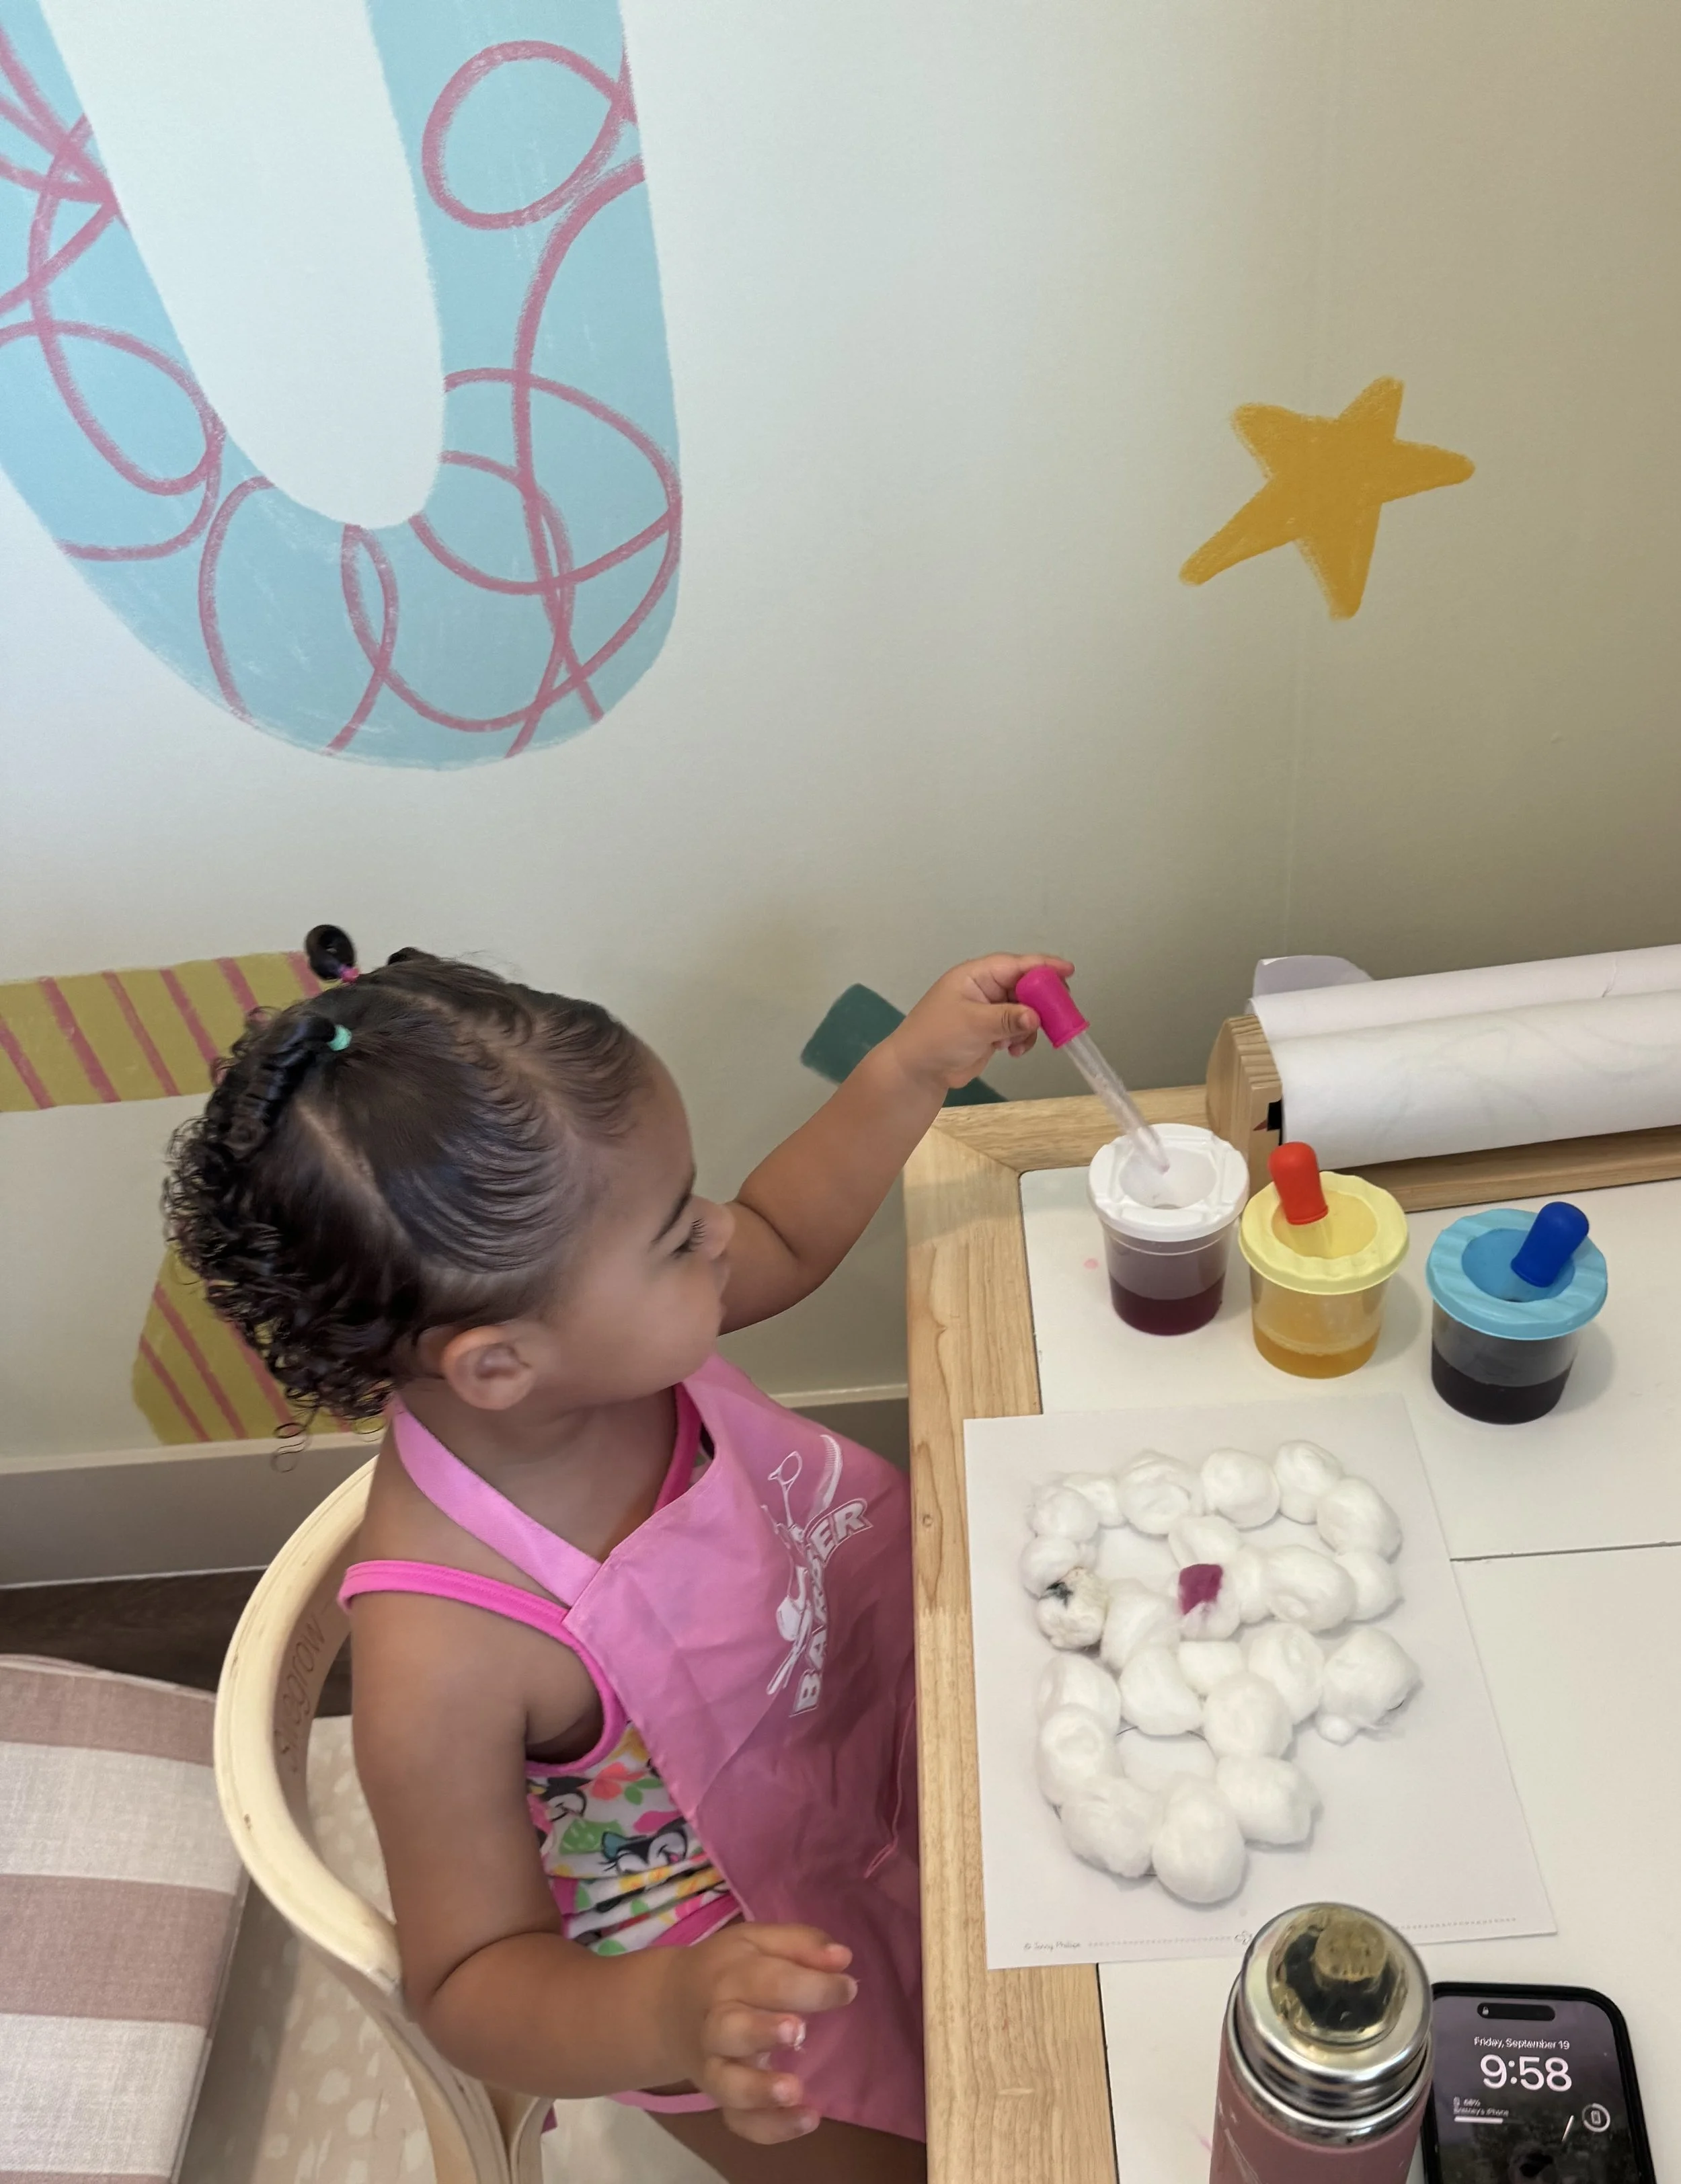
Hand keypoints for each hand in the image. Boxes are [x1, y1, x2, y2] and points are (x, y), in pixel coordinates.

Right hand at [660, 1921, 856, 2142]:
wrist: (667, 2008)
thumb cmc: (726, 1970)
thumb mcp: (757, 1942)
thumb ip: (800, 1944)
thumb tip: (843, 1959)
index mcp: (728, 1977)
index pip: (767, 1979)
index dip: (809, 1984)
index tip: (847, 1988)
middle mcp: (716, 2023)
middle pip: (730, 2030)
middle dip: (761, 2032)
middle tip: (798, 2030)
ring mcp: (714, 2066)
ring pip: (727, 2085)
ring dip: (759, 2090)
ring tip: (793, 2090)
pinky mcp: (720, 2098)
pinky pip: (738, 2121)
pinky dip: (768, 2128)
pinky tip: (806, 2121)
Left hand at [885, 952, 1074, 1091]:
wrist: (918, 1071)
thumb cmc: (937, 1037)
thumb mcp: (973, 1024)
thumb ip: (1007, 1018)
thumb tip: (1036, 1016)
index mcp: (977, 976)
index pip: (1016, 965)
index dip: (1043, 966)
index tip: (1069, 971)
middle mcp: (985, 988)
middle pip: (1026, 986)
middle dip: (1042, 1001)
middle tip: (1059, 1015)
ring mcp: (990, 1010)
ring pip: (1026, 1010)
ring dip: (1030, 1026)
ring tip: (1017, 1043)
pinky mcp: (992, 1030)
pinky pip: (1019, 1028)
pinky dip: (1022, 1038)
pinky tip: (1011, 1051)